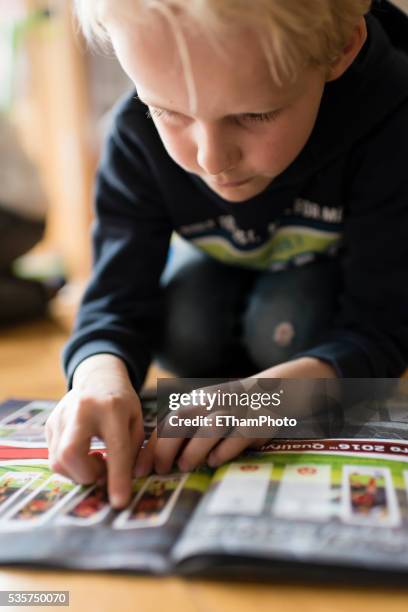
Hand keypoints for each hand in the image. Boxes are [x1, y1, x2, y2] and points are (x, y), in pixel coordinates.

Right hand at [46, 354, 144, 508]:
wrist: (98, 378)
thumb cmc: (122, 403)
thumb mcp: (137, 422)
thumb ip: (134, 452)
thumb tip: (130, 482)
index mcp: (112, 408)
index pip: (115, 448)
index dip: (117, 478)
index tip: (119, 502)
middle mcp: (81, 410)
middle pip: (71, 454)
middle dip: (87, 475)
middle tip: (103, 471)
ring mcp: (60, 416)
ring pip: (58, 461)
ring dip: (79, 472)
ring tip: (96, 460)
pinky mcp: (49, 424)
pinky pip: (54, 457)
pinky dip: (70, 465)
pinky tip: (85, 454)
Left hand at [133, 357, 336, 475]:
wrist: (273, 391)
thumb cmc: (231, 412)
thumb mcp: (206, 415)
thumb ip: (184, 434)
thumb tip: (154, 463)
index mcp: (195, 403)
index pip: (167, 424)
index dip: (152, 448)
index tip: (141, 470)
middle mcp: (212, 403)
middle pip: (183, 422)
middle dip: (167, 448)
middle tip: (162, 471)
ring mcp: (235, 411)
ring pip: (210, 427)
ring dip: (194, 449)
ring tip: (184, 467)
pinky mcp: (256, 421)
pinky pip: (238, 435)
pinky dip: (224, 449)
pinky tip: (214, 462)